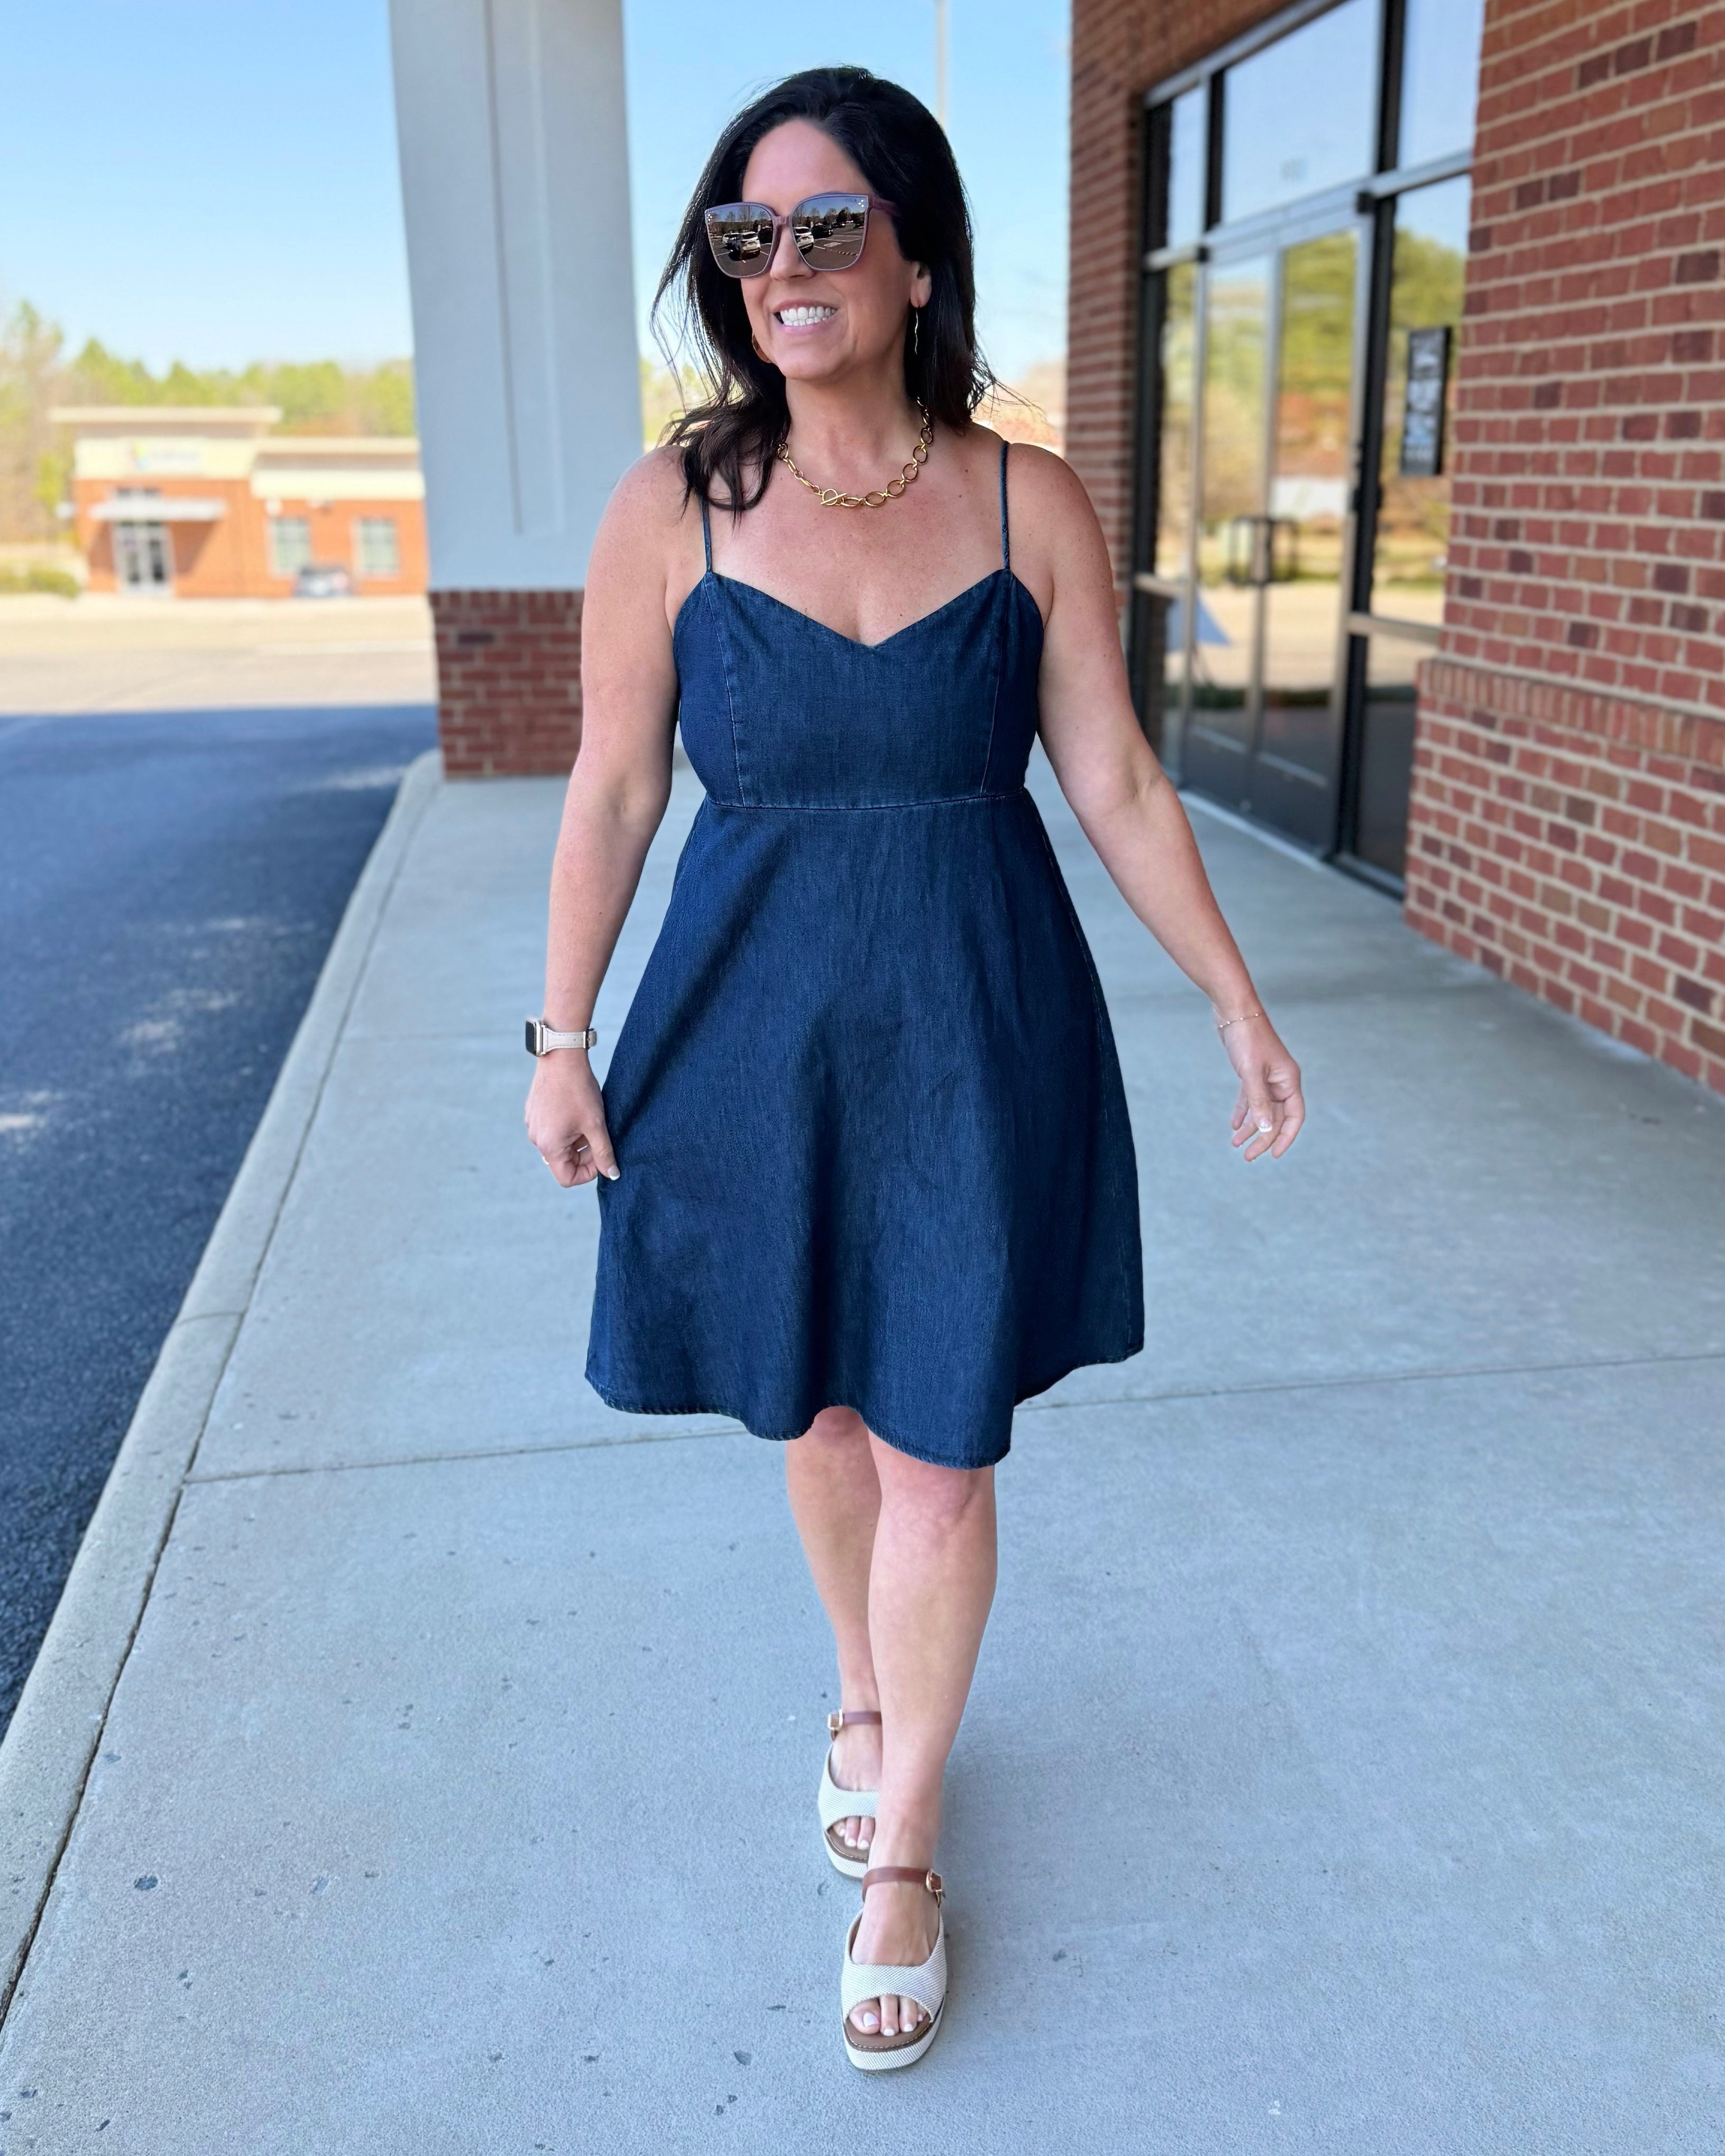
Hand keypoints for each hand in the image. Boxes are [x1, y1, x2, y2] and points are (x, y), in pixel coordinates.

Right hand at [524, 1051, 618, 1186]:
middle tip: (600, 1135)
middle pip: (563, 1161)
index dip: (588, 1172)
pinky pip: (552, 1130)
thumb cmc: (579, 1090)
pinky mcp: (534, 1113)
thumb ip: (604, 1153)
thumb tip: (612, 1175)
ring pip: (559, 1145)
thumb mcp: (596, 1124)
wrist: (561, 1057)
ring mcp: (533, 1125)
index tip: (601, 1156)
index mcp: (549, 1146)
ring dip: (577, 1140)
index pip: (567, 1178)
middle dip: (584, 1154)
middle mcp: (536, 1139)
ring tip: (589, 1120)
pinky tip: (577, 1111)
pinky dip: (567, 1128)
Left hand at [1221, 1014, 1303, 1162]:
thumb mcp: (1251, 1072)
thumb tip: (1263, 1129)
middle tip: (1247, 1157)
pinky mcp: (1251, 1072)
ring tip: (1236, 1145)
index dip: (1286, 1138)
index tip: (1274, 1155)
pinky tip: (1234, 1126)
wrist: (1233, 1011)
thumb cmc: (1246, 1038)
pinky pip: (1250, 1098)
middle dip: (1262, 1138)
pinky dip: (1243, 1112)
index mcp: (1288, 1080)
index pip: (1294, 1117)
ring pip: (1261, 1110)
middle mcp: (1280, 1081)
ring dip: (1250, 1128)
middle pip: (1275, 1117)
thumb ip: (1258, 1101)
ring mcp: (1266, 1077)